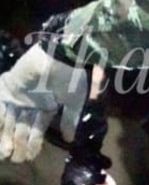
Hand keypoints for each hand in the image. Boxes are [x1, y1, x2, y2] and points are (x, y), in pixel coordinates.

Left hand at [0, 45, 87, 161]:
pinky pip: (0, 107)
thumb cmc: (70, 77)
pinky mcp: (7, 87)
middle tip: (16, 159)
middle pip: (23, 126)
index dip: (34, 142)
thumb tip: (69, 139)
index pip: (39, 127)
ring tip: (4, 152)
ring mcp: (19, 96)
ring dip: (6, 136)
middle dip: (19, 143)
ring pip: (10, 120)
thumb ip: (70, 119)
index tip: (30, 156)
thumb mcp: (75, 100)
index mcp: (48, 105)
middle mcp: (32, 102)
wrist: (59, 56)